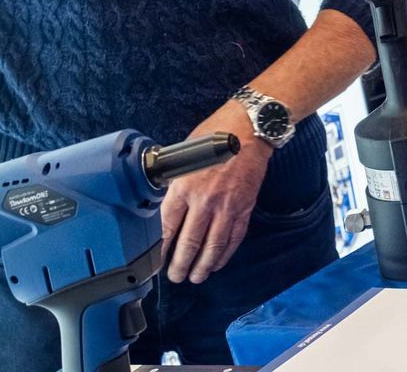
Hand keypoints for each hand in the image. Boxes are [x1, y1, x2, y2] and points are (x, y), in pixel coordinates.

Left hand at [160, 103, 269, 285]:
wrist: (249, 129)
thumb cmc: (215, 136)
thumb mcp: (183, 154)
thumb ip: (174, 180)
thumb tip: (163, 199)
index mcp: (185, 186)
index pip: (168, 227)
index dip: (161, 249)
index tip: (157, 261)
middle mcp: (205, 200)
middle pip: (189, 243)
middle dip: (180, 265)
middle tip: (175, 277)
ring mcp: (227, 207)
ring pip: (212, 246)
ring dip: (203, 266)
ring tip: (195, 277)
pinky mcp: (244, 208)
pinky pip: (233, 238)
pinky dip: (225, 254)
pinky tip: (218, 263)